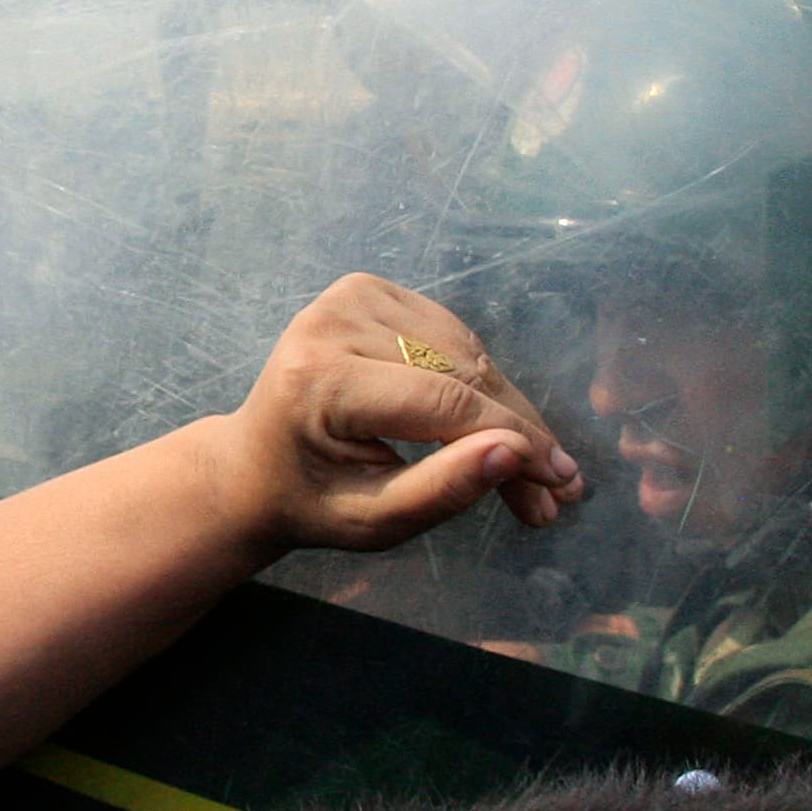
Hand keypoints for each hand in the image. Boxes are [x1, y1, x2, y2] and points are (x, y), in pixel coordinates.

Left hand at [207, 273, 584, 557]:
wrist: (252, 466)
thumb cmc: (308, 502)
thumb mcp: (368, 521)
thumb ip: (439, 491)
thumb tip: (516, 453)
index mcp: (319, 380)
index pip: (441, 402)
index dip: (512, 440)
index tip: (559, 481)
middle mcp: (331, 323)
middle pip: (460, 375)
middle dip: (516, 436)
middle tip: (557, 491)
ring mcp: (348, 296)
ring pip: (466, 353)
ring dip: (507, 412)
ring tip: (530, 470)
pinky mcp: (367, 289)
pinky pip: (452, 338)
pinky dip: (479, 383)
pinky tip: (490, 427)